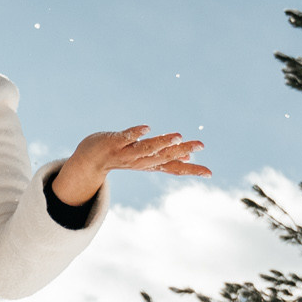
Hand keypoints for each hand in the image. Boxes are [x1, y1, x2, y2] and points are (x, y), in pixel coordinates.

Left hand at [52, 127, 209, 206]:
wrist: (90, 160)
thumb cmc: (122, 156)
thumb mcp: (146, 159)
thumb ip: (166, 158)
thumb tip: (188, 158)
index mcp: (150, 165)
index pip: (174, 169)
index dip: (192, 171)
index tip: (210, 173)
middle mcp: (140, 161)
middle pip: (164, 157)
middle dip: (182, 150)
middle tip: (201, 145)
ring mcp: (127, 153)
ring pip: (147, 148)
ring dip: (162, 143)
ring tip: (177, 136)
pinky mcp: (114, 142)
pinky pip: (126, 137)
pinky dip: (136, 133)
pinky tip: (147, 127)